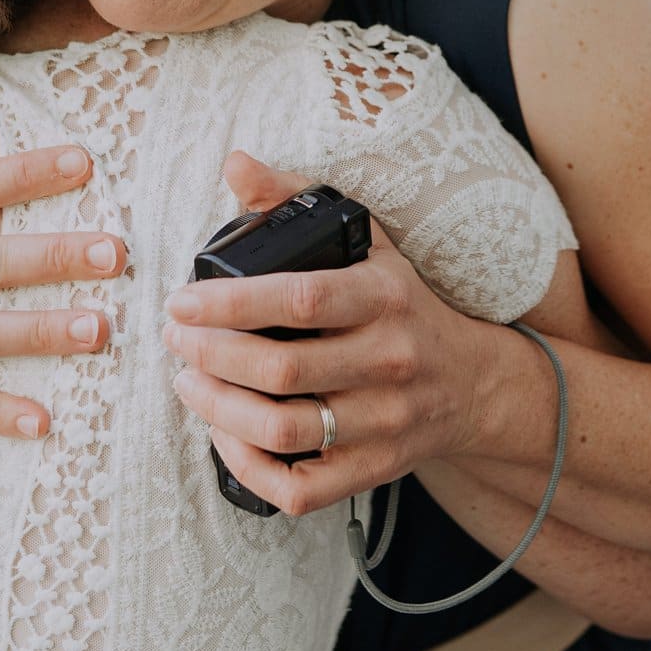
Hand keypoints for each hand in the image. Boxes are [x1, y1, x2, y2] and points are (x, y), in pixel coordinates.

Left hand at [162, 150, 505, 516]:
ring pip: (285, 430)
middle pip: (282, 370)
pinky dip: (249, 467)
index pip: (300, 298)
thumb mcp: (367, 244)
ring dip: (218, 409)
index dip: (231, 303)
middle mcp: (388, 359)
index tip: (182, 300)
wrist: (474, 384)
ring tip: (188, 383)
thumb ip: (295, 201)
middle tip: (176, 339)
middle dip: (210, 355)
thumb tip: (235, 163)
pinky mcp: (375, 469)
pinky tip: (225, 435)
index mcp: (384, 296)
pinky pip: (300, 487)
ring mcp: (384, 421)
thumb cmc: (403, 306)